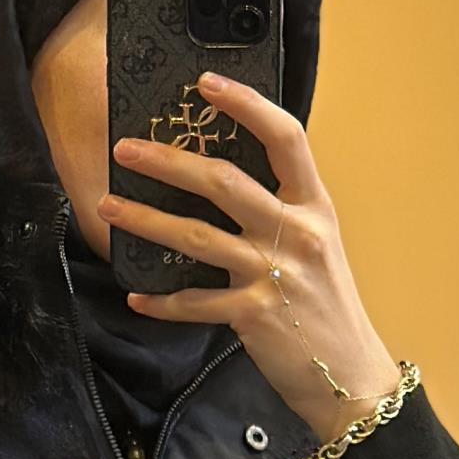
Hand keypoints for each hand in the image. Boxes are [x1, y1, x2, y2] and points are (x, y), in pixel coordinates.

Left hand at [99, 72, 400, 444]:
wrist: (349, 375)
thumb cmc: (328, 308)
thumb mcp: (317, 247)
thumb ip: (281, 213)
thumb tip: (224, 182)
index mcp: (314, 207)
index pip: (285, 137)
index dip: (246, 104)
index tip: (205, 82)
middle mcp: (296, 233)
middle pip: (224, 181)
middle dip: (168, 161)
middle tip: (125, 148)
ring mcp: (274, 275)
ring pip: (197, 237)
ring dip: (146, 220)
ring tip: (109, 208)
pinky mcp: (254, 316)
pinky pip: (195, 302)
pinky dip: (163, 302)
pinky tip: (137, 296)